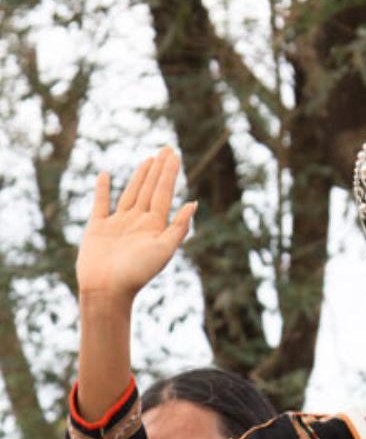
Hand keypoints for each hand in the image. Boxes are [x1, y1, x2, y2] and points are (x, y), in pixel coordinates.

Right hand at [76, 147, 196, 303]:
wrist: (108, 290)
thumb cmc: (137, 273)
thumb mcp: (164, 249)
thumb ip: (179, 227)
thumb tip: (194, 203)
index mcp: (155, 226)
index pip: (164, 193)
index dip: (169, 173)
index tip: (175, 154)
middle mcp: (138, 222)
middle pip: (151, 189)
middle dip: (159, 169)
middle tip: (167, 148)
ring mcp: (118, 223)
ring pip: (131, 192)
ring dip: (140, 176)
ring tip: (149, 160)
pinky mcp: (98, 227)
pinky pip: (101, 204)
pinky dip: (103, 189)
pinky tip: (107, 175)